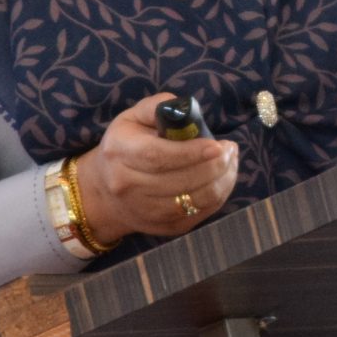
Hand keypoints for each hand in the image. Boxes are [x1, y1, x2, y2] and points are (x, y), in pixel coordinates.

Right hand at [70, 93, 239, 246]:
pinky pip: (199, 214)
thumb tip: (185, 111)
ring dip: (222, 181)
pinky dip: (218, 196)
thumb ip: (158, 107)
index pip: (157, 157)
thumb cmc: (127, 145)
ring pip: (193, 201)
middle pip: (179, 181)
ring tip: (230, 161)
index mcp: (120, 153)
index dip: (190, 153)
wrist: (106, 191)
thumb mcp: (133, 117)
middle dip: (214, 166)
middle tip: (230, 149)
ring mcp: (145, 212)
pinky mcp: (163, 228)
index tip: (217, 146)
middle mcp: (127, 186)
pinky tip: (223, 178)